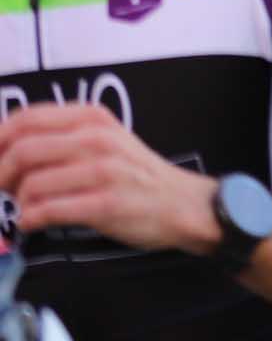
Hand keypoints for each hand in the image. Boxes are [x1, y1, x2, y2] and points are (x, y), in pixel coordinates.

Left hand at [0, 103, 220, 254]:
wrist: (184, 204)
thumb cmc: (136, 174)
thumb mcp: (105, 139)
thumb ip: (62, 136)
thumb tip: (6, 149)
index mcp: (92, 118)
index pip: (24, 120)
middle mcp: (97, 140)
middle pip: (22, 151)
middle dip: (0, 174)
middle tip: (2, 188)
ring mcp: (104, 172)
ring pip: (32, 183)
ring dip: (18, 201)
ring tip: (25, 208)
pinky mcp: (107, 204)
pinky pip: (49, 210)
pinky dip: (30, 219)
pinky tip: (33, 222)